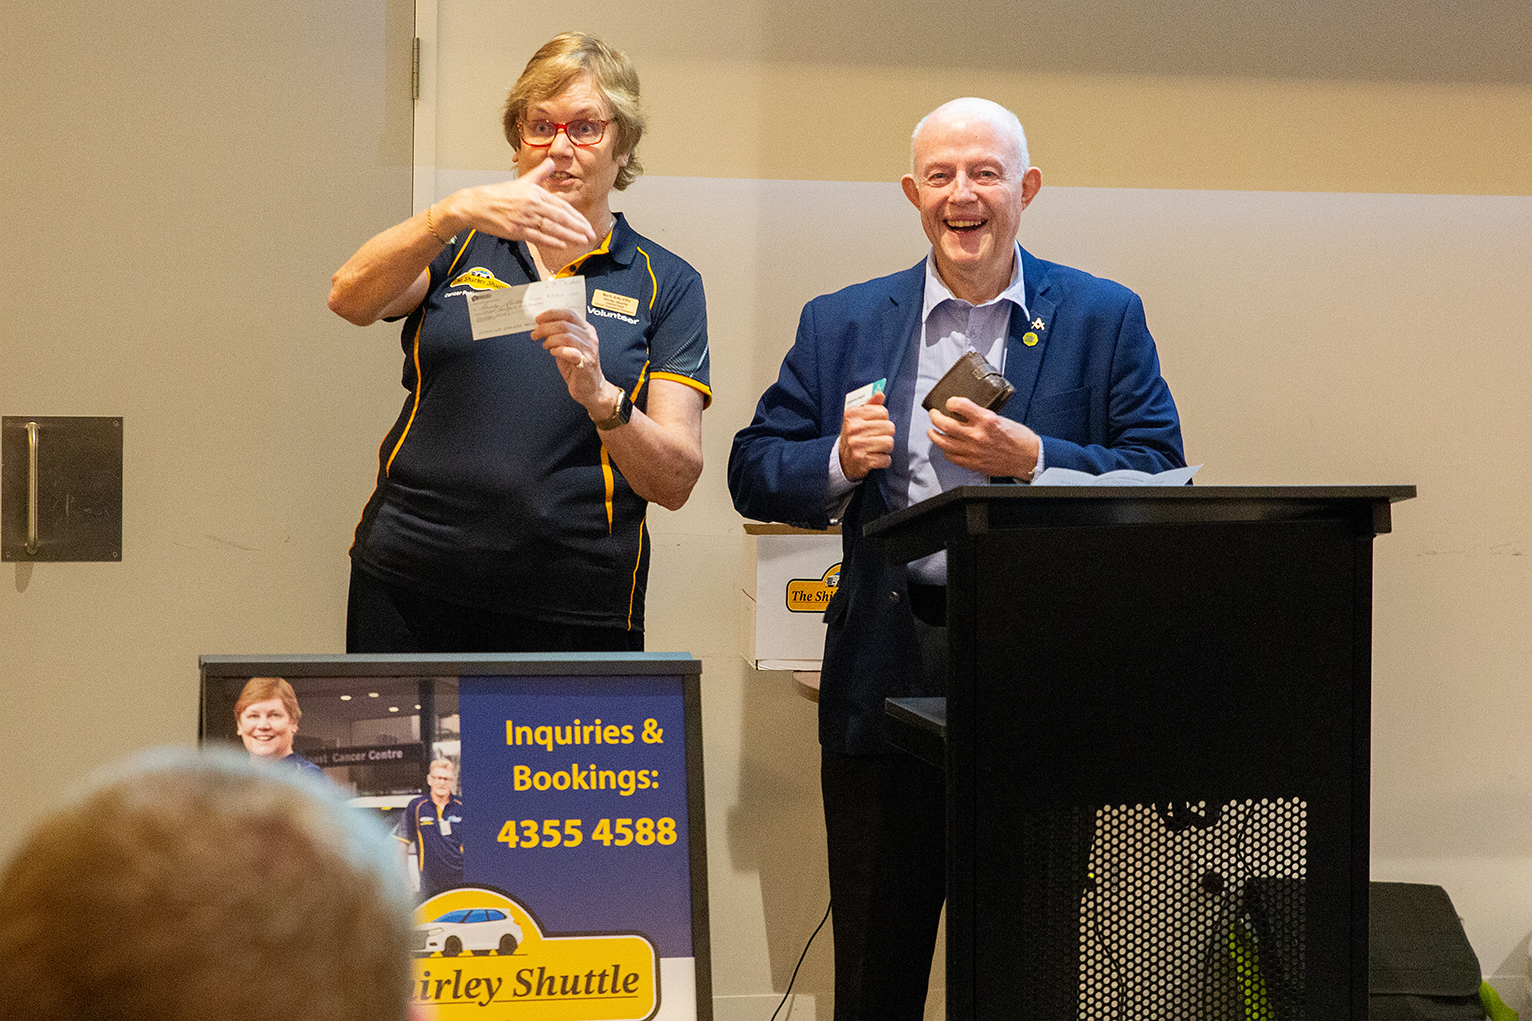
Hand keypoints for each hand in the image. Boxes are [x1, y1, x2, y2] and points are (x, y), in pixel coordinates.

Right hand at [446, 161, 595, 248]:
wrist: (475, 204)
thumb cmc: (498, 195)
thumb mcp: (521, 181)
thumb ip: (540, 174)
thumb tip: (551, 162)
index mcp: (535, 193)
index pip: (561, 206)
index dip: (576, 217)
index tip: (587, 224)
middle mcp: (531, 205)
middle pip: (560, 217)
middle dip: (578, 227)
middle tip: (591, 234)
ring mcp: (524, 218)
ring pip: (552, 228)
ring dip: (569, 236)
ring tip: (582, 241)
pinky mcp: (516, 230)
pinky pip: (537, 237)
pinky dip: (551, 242)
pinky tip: (563, 245)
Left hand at [531, 309, 606, 410]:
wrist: (591, 389)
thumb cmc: (578, 368)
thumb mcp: (569, 347)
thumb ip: (559, 336)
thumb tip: (541, 327)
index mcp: (587, 330)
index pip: (569, 314)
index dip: (552, 314)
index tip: (539, 319)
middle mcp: (590, 338)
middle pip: (565, 324)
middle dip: (545, 328)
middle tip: (536, 334)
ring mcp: (589, 350)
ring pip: (566, 336)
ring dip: (550, 340)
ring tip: (545, 345)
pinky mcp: (586, 363)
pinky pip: (570, 352)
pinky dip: (558, 350)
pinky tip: (553, 353)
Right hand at [838, 391, 895, 479]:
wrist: (842, 460)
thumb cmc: (854, 435)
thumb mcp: (858, 417)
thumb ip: (870, 404)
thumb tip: (880, 393)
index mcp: (852, 414)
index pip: (883, 412)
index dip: (883, 419)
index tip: (875, 425)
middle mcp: (853, 428)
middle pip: (889, 427)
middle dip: (886, 434)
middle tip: (876, 438)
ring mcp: (857, 445)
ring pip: (889, 443)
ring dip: (886, 448)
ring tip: (875, 448)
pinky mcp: (862, 460)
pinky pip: (885, 459)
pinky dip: (883, 461)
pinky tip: (874, 458)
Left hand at [928, 397, 1039, 478]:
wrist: (1028, 457)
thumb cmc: (1018, 438)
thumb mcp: (1000, 418)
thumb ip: (980, 416)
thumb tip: (964, 413)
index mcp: (986, 420)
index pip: (959, 405)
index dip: (951, 402)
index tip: (949, 402)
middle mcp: (977, 435)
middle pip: (945, 424)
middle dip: (935, 417)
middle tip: (934, 414)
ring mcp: (973, 451)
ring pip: (943, 442)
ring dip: (934, 435)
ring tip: (932, 431)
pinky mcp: (973, 463)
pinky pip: (951, 457)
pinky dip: (946, 451)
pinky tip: (946, 447)